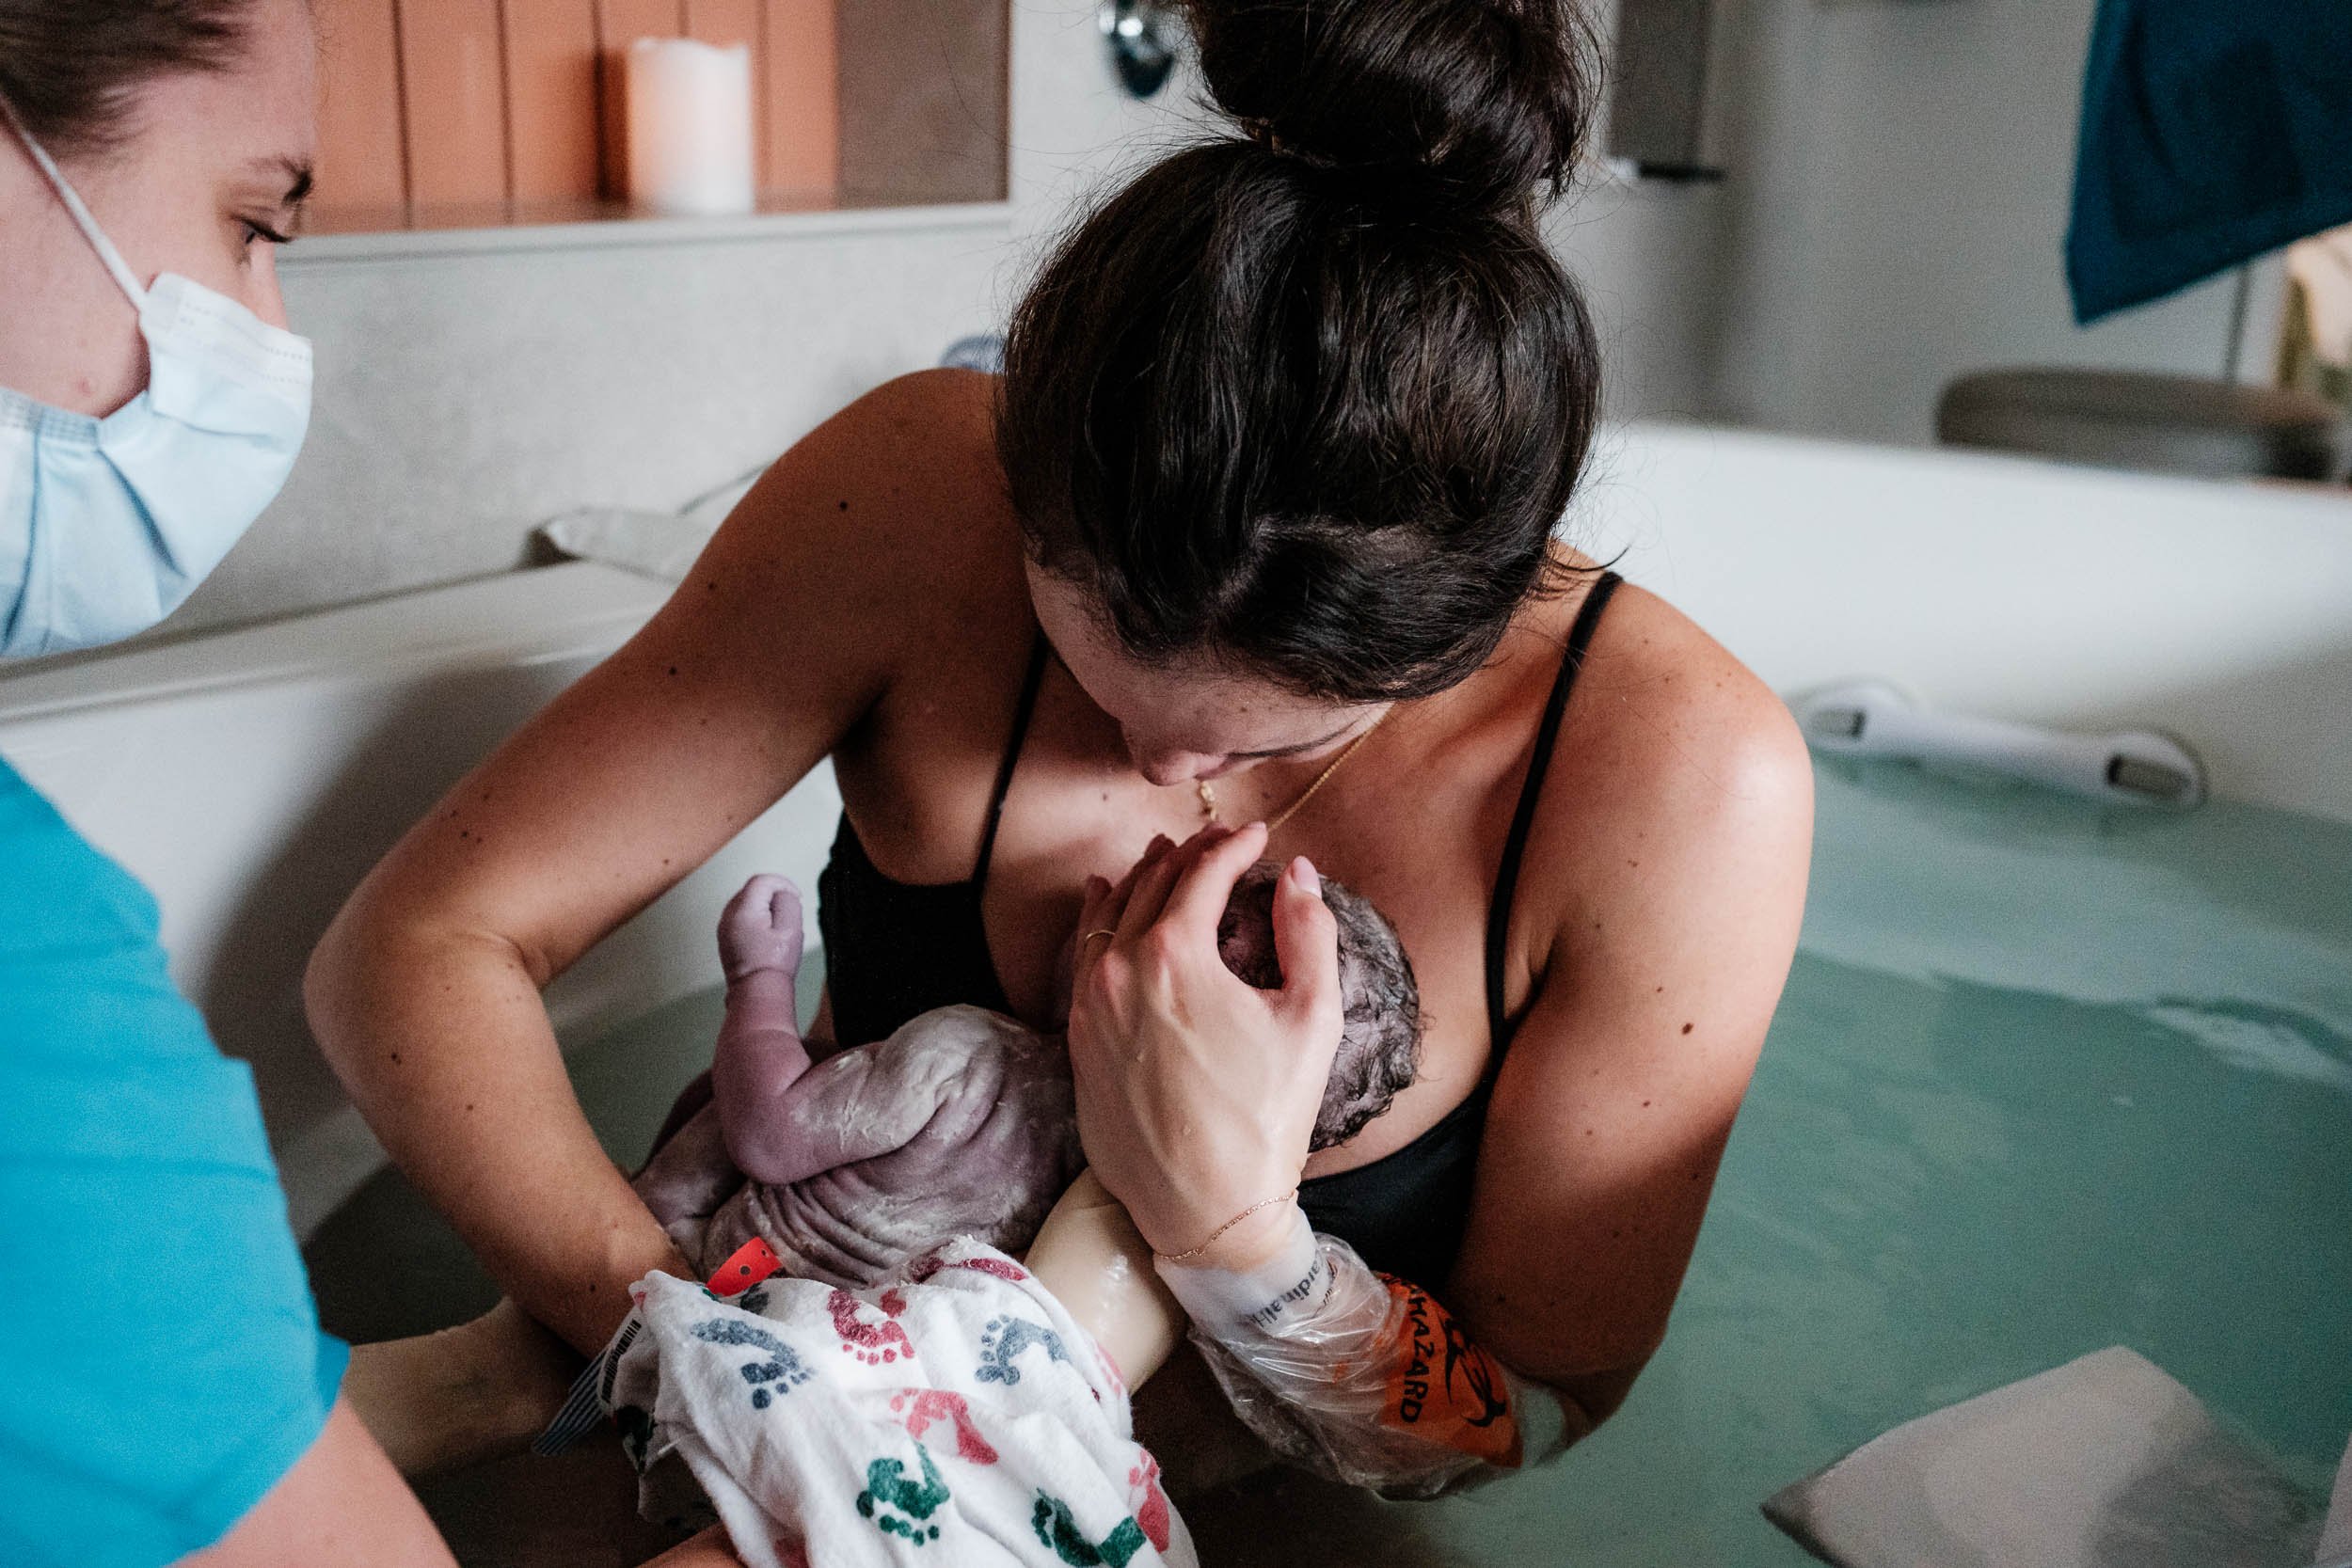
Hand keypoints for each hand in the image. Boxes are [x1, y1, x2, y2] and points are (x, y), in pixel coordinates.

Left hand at [717, 873, 804, 982]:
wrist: (756, 991)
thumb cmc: (773, 965)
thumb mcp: (792, 928)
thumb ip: (788, 902)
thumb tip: (783, 893)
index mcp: (743, 911)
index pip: (762, 880)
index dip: (783, 884)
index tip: (796, 896)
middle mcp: (728, 916)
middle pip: (753, 889)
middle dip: (774, 895)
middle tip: (789, 913)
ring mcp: (724, 927)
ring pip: (747, 902)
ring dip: (765, 907)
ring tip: (779, 927)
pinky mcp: (726, 937)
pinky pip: (741, 916)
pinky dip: (756, 918)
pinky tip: (768, 935)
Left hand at [1066, 822, 1343, 1273]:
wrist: (1204, 1209)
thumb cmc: (1265, 1120)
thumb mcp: (1311, 1020)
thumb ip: (1309, 934)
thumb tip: (1301, 875)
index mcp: (1175, 954)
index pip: (1203, 873)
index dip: (1235, 847)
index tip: (1258, 839)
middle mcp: (1119, 969)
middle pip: (1152, 886)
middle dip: (1189, 855)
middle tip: (1219, 843)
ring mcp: (1089, 1004)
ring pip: (1109, 916)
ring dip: (1141, 880)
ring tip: (1165, 858)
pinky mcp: (1076, 1039)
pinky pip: (1082, 957)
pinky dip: (1098, 920)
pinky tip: (1105, 900)